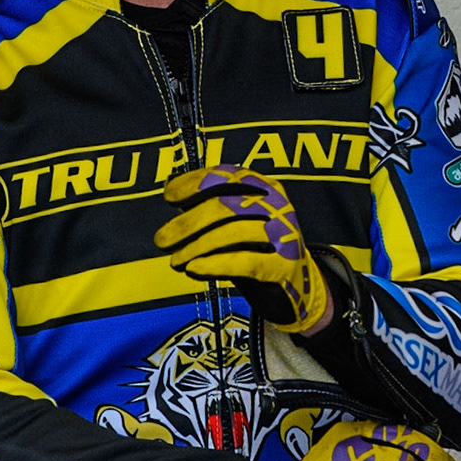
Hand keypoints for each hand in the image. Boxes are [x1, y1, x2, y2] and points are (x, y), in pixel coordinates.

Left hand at [157, 165, 332, 333]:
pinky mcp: (284, 265)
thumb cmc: (258, 249)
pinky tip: (195, 268)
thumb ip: (208, 206)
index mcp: (262, 187)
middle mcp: (276, 205)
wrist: (298, 284)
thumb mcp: (235, 222)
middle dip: (188, 222)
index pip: (225, 175)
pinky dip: (215, 264)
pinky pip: (245, 262)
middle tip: (162, 239)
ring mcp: (283, 234)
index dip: (193, 183)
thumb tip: (171, 189)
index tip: (169, 196)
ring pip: (234, 232)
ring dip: (197, 246)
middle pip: (225, 205)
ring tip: (176, 260)